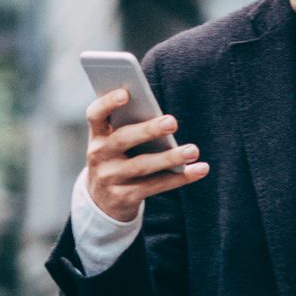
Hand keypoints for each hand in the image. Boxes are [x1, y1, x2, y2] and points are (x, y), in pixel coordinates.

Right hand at [85, 89, 209, 220]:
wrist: (102, 202)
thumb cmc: (117, 159)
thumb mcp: (115, 143)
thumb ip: (130, 125)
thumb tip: (163, 115)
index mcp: (97, 135)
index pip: (95, 115)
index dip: (108, 103)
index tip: (126, 93)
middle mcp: (99, 156)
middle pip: (123, 139)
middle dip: (148, 130)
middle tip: (172, 122)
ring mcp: (110, 178)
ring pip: (143, 165)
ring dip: (170, 157)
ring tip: (193, 150)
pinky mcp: (125, 197)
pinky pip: (156, 185)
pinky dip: (180, 177)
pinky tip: (200, 169)